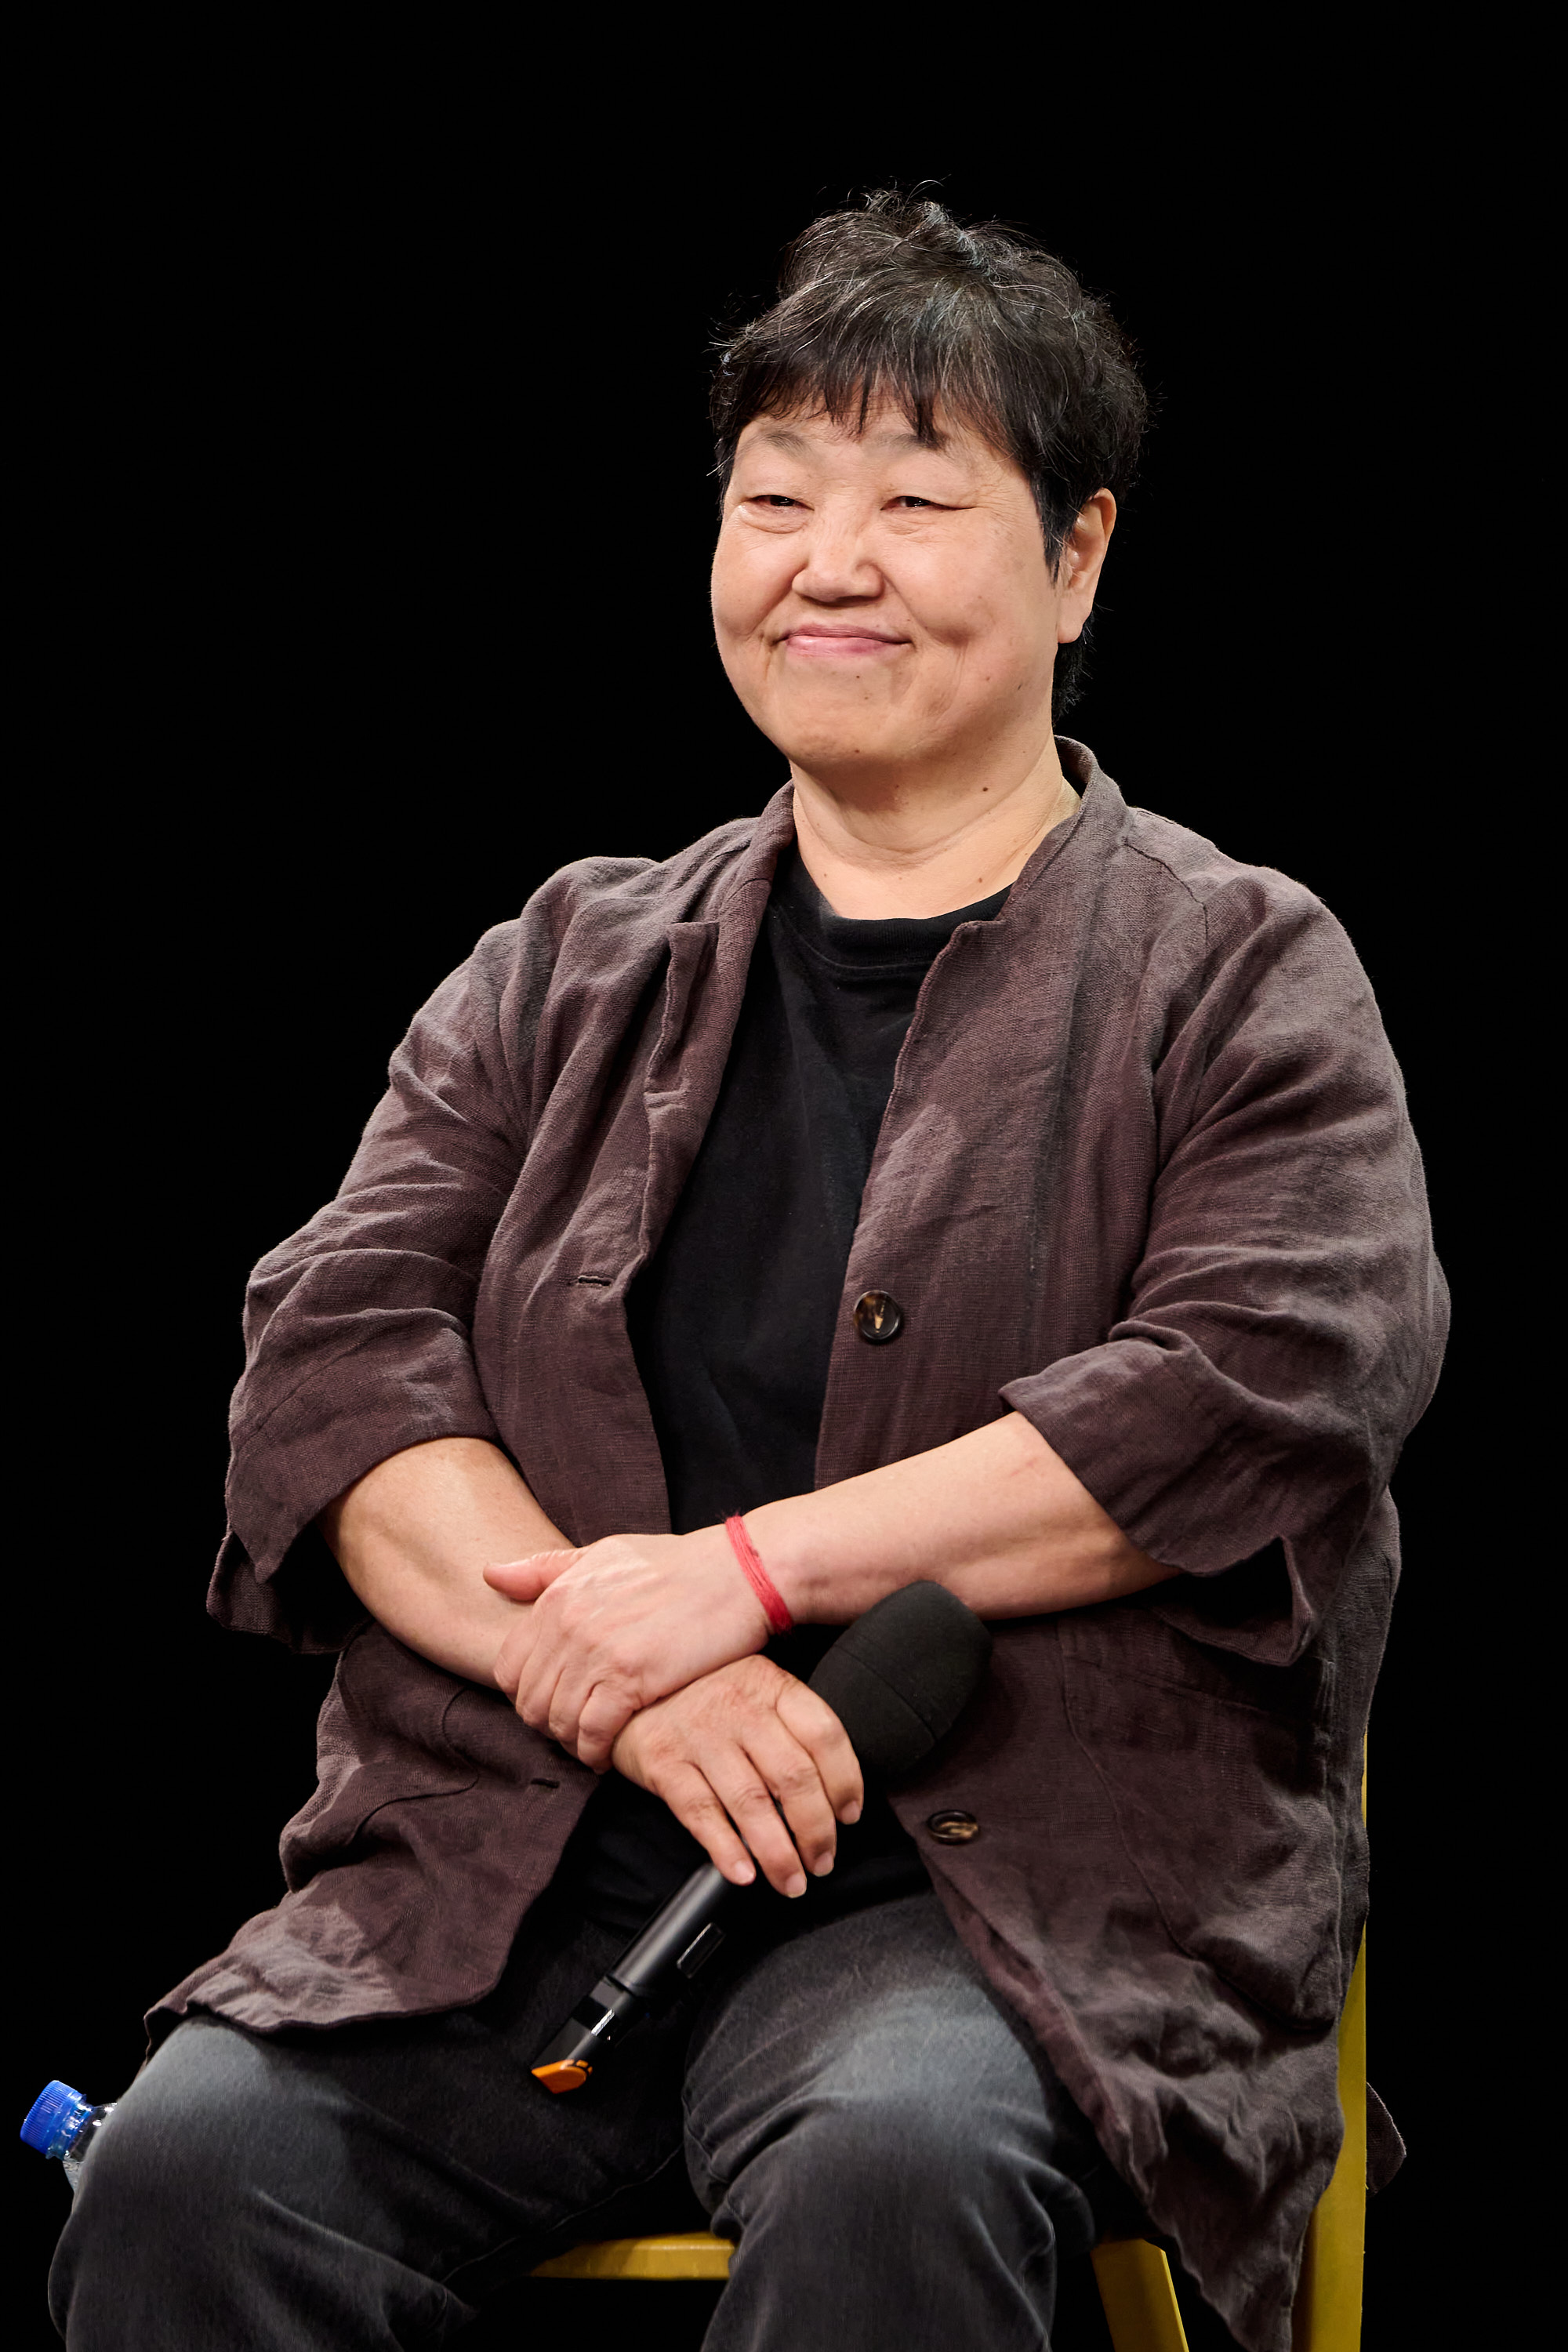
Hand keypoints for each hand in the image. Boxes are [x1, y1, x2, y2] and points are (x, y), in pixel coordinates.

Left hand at [484, 1526, 771, 1767]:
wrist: (737, 1572)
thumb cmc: (676, 1563)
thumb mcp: (605, 1553)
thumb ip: (546, 1569)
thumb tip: (490, 1574)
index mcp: (558, 1596)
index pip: (508, 1665)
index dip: (524, 1692)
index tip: (550, 1700)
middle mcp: (569, 1624)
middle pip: (529, 1700)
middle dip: (545, 1723)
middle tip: (571, 1730)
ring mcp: (598, 1653)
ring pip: (557, 1721)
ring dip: (570, 1742)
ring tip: (590, 1744)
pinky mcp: (631, 1680)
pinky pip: (592, 1733)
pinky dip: (595, 1752)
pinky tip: (607, 1754)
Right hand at [608, 1656, 862, 1895]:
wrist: (628, 1690)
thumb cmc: (705, 1697)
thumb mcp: (753, 1689)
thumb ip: (789, 1725)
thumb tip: (835, 1791)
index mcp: (771, 1685)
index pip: (824, 1735)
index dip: (845, 1782)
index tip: (849, 1816)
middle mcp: (739, 1706)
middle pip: (794, 1777)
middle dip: (816, 1831)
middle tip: (822, 1862)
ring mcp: (700, 1734)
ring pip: (752, 1802)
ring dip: (777, 1853)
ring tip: (790, 1880)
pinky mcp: (663, 1761)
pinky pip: (701, 1813)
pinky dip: (725, 1849)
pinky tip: (743, 1873)